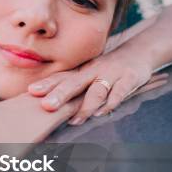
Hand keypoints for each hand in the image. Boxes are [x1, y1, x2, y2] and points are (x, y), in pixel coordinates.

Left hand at [27, 51, 167, 124]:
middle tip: (47, 106)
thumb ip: (72, 86)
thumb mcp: (88, 73)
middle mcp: (94, 71)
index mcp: (81, 71)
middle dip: (60, 95)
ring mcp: (112, 74)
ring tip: (75, 120)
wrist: (139, 52)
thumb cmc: (108, 68)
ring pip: (97, 90)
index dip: (47, 84)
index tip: (31, 92)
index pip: (62, 77)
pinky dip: (111, 102)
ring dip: (86, 105)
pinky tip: (103, 112)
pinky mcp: (129, 78)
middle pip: (74, 83)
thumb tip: (47, 103)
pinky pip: (120, 91)